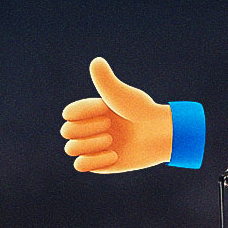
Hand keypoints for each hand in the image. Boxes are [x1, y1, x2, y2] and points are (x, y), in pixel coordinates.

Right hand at [61, 57, 172, 172]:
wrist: (161, 135)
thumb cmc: (143, 111)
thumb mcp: (122, 95)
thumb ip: (106, 81)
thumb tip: (96, 61)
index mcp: (91, 111)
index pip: (68, 113)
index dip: (84, 113)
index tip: (105, 109)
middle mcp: (90, 128)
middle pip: (66, 132)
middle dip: (87, 129)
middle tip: (110, 126)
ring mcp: (94, 147)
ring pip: (70, 149)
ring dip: (90, 145)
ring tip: (111, 141)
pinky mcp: (100, 164)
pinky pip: (80, 166)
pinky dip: (95, 161)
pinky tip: (115, 156)